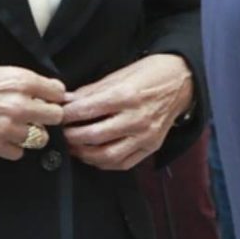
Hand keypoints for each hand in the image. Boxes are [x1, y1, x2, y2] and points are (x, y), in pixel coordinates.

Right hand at [0, 56, 67, 160]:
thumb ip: (19, 81)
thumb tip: (38, 89)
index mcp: (21, 81)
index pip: (58, 93)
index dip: (53, 95)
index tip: (48, 96)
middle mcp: (20, 106)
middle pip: (55, 117)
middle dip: (47, 114)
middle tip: (35, 112)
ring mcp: (9, 128)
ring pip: (40, 138)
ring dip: (32, 132)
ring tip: (18, 125)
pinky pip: (19, 152)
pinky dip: (14, 146)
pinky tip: (4, 136)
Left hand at [61, 53, 193, 169]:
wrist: (183, 82)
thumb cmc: (150, 74)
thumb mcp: (119, 75)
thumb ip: (91, 91)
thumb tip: (66, 101)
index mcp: (126, 96)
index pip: (86, 111)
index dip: (66, 115)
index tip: (56, 116)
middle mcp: (137, 119)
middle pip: (93, 136)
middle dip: (71, 137)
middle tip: (61, 134)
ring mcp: (146, 136)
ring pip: (107, 155)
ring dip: (85, 154)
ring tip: (74, 147)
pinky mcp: (151, 147)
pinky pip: (123, 164)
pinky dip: (104, 163)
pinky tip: (94, 156)